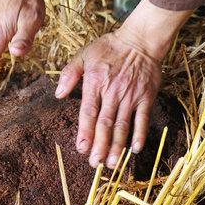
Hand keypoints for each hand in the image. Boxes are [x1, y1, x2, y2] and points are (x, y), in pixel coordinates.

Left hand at [55, 0, 191, 167]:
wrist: (140, 40)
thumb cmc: (110, 47)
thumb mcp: (84, 54)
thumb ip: (70, 74)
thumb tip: (58, 94)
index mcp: (95, 82)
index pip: (89, 112)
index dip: (85, 133)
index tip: (82, 149)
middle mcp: (113, 92)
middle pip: (105, 124)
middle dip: (100, 146)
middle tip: (96, 164)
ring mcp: (131, 95)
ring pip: (123, 125)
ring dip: (117, 146)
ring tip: (112, 163)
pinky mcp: (146, 97)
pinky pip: (142, 119)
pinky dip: (139, 134)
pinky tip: (135, 149)